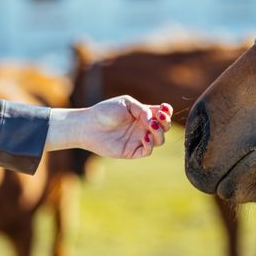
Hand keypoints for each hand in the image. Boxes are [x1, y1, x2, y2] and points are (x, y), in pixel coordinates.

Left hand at [45, 96, 172, 158]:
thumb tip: (153, 119)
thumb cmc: (105, 111)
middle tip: (159, 116)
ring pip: (160, 140)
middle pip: (164, 128)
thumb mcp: (126, 103)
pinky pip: (147, 151)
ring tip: (151, 126)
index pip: (162, 114)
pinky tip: (144, 137)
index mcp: (143, 115)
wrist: (88, 125)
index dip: (167, 112)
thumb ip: (142, 109)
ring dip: (159, 133)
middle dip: (166, 122)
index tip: (164, 108)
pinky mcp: (132, 151)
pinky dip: (150, 144)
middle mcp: (143, 128)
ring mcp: (138, 140)